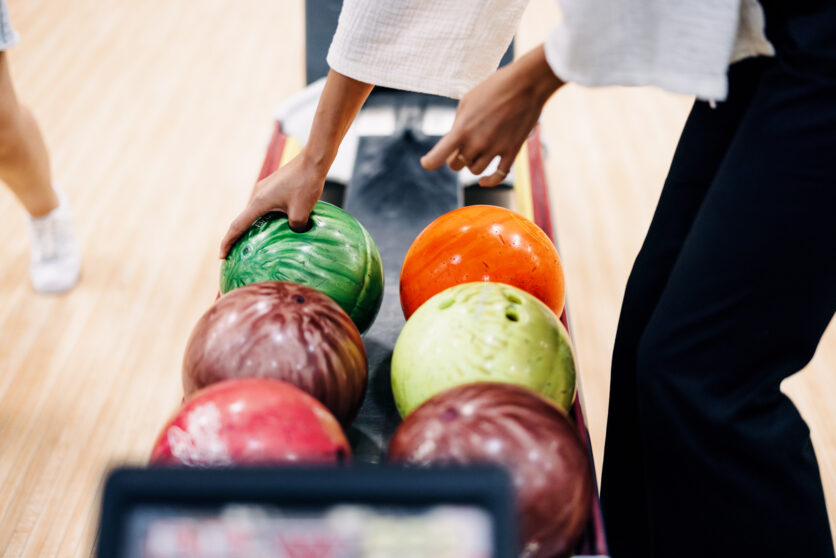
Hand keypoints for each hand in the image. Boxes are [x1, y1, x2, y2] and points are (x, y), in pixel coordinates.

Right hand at [219, 151, 326, 257]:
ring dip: (252, 227)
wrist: (313, 161)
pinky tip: (273, 226)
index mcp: (259, 202)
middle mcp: (257, 194)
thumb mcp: (301, 213)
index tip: (221, 256)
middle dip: (238, 237)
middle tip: (238, 255)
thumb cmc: (306, 184)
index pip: (237, 226)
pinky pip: (264, 206)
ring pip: (255, 212)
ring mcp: (264, 189)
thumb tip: (294, 233)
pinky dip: (263, 218)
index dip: (228, 242)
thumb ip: (294, 229)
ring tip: (254, 243)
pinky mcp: (273, 186)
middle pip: (243, 219)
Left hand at [421, 45, 563, 185]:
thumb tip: (455, 141)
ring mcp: (495, 149)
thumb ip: (458, 124)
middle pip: (456, 164)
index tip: (426, 163)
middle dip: (455, 158)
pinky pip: (498, 176)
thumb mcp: (467, 101)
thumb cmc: (494, 87)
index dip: (430, 162)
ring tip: (476, 153)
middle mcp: (476, 143)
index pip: (438, 156)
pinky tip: (483, 181)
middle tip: (460, 149)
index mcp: (462, 129)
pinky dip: (489, 181)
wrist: (526, 84)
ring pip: (475, 170)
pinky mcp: (512, 152)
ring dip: (472, 164)